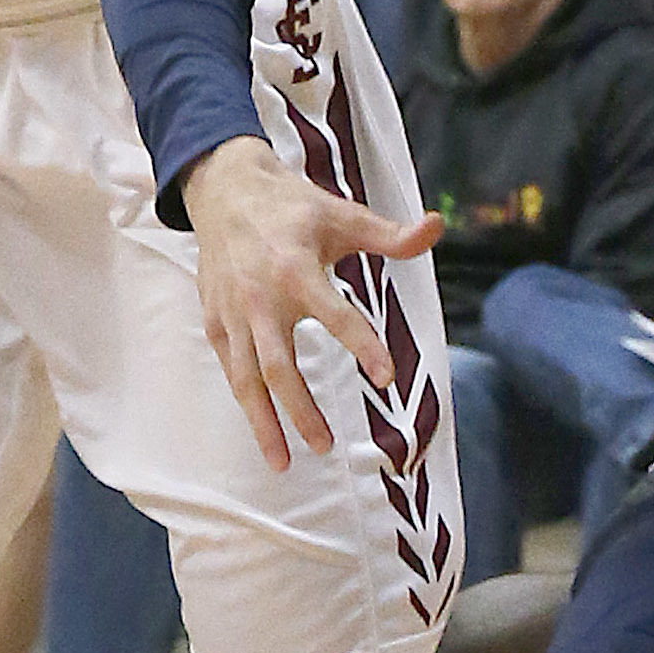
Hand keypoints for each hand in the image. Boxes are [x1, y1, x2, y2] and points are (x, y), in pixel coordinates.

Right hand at [181, 138, 443, 466]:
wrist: (224, 190)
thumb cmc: (293, 208)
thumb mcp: (344, 215)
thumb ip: (391, 234)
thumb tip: (437, 227)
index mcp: (297, 269)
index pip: (336, 315)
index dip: (363, 345)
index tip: (388, 378)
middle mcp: (261, 297)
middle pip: (279, 365)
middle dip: (301, 410)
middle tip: (326, 447)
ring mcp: (233, 313)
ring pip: (246, 378)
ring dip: (264, 422)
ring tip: (284, 461)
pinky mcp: (215, 321)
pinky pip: (231, 368)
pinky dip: (246, 401)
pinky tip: (263, 428)